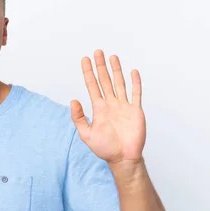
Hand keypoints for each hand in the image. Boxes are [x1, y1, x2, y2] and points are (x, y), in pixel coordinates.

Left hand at [70, 49, 145, 164]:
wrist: (123, 158)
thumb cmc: (105, 149)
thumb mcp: (86, 134)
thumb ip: (79, 118)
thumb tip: (73, 100)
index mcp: (99, 108)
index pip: (92, 85)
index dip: (88, 72)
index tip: (85, 59)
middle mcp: (111, 104)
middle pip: (105, 80)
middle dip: (100, 66)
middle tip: (97, 52)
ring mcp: (123, 106)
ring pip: (119, 83)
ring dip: (116, 70)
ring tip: (112, 57)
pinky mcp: (136, 111)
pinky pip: (136, 94)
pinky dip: (135, 82)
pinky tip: (133, 71)